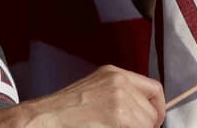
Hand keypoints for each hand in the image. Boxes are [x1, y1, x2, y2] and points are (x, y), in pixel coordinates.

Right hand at [0, 65, 166, 127]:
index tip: (151, 124)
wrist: (40, 119)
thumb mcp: (95, 92)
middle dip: (144, 127)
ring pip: (146, 125)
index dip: (156, 110)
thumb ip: (120, 97)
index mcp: (115, 74)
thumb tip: (144, 116)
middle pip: (151, 112)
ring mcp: (120, 99)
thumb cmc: (62, 113)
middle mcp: (120, 82)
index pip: (154, 90)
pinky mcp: (117, 116)